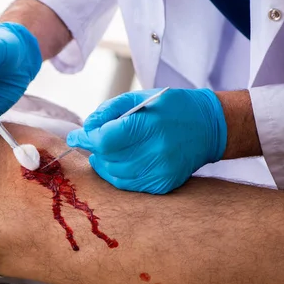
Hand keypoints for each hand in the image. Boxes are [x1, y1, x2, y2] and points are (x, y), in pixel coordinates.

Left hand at [66, 88, 227, 193]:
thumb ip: (109, 110)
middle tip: (96, 140)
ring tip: (107, 151)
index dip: (85, 139)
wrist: (209, 128)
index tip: (74, 137)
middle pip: (108, 157)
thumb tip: (86, 127)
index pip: (105, 139)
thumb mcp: (140, 98)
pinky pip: (128, 184)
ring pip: (114, 174)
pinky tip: (119, 162)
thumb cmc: (171, 108)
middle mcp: (156, 151)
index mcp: (149, 125)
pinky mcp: (163, 184)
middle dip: (96, 148)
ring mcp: (160, 171)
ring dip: (104, 163)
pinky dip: (117, 174)